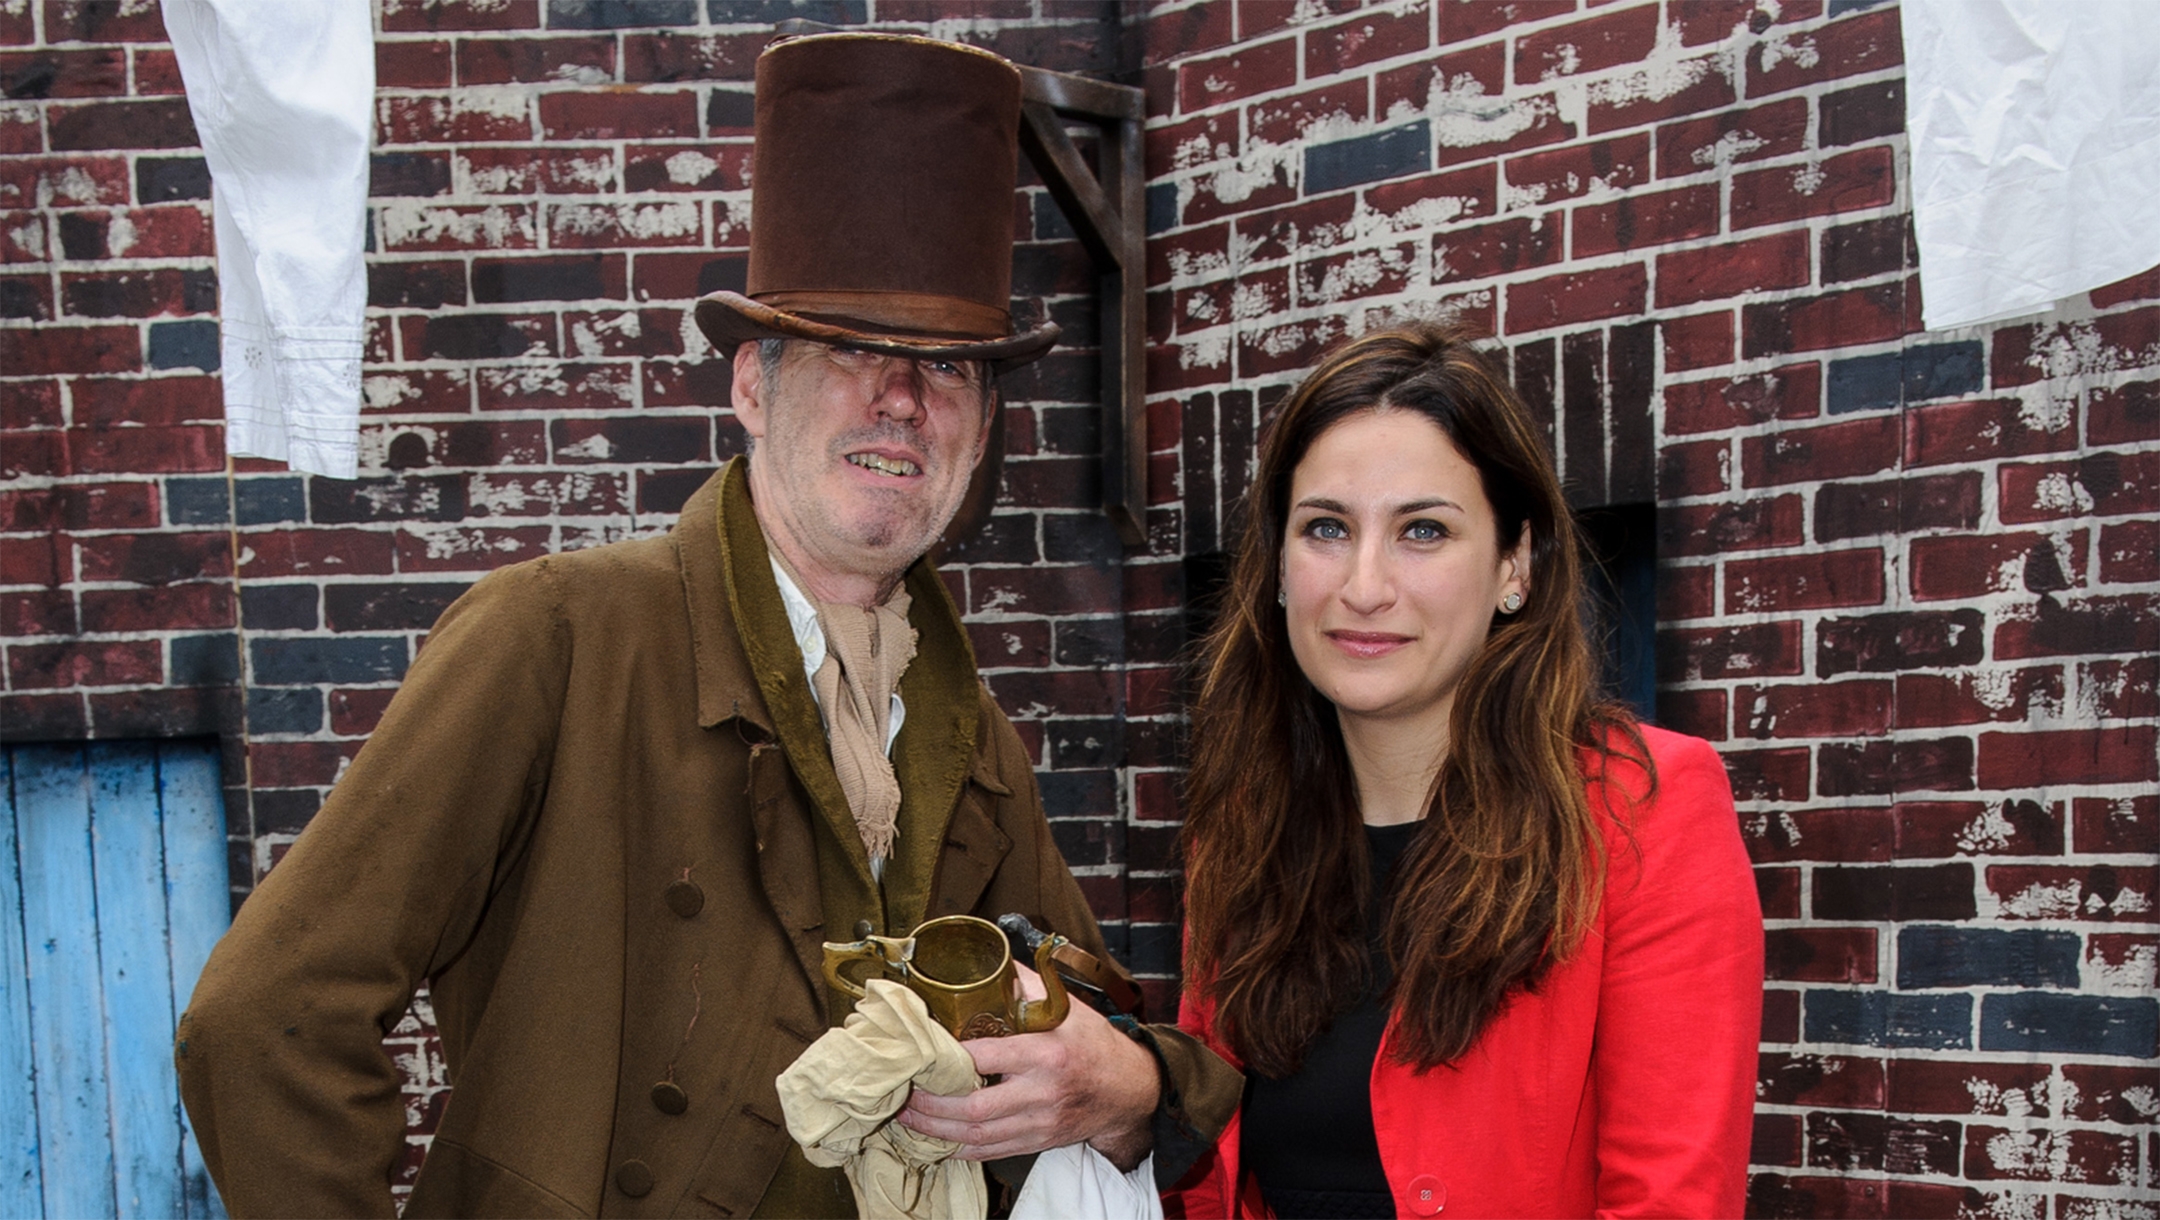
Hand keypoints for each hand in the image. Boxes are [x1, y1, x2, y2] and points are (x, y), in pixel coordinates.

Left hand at [895, 964, 1159, 1169]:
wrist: (1129, 1089)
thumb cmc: (1093, 1043)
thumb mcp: (1067, 1008)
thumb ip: (1025, 986)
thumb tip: (987, 961)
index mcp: (1047, 1053)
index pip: (989, 1056)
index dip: (950, 1058)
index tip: (920, 1052)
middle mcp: (1043, 1092)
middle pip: (976, 1106)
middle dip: (931, 1104)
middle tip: (902, 1092)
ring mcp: (1041, 1122)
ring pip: (978, 1134)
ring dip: (936, 1130)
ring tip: (906, 1117)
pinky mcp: (1039, 1141)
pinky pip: (991, 1151)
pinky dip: (958, 1149)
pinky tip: (935, 1140)